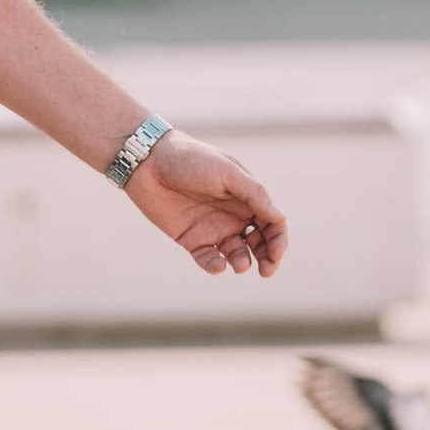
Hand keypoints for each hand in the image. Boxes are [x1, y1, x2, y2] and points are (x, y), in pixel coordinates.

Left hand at [127, 128, 286, 278]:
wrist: (149, 162)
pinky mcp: (191, 239)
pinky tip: (218, 266)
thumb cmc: (190, 159)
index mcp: (246, 196)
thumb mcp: (226, 171)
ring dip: (242, 262)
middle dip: (267, 258)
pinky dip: (215, 265)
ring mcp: (213, 228)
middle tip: (266, 271)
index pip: (272, 223)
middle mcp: (234, 214)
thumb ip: (254, 194)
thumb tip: (280, 218)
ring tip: (240, 265)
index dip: (279, 240)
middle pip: (259, 242)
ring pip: (236, 253)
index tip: (276, 254)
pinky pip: (208, 258)